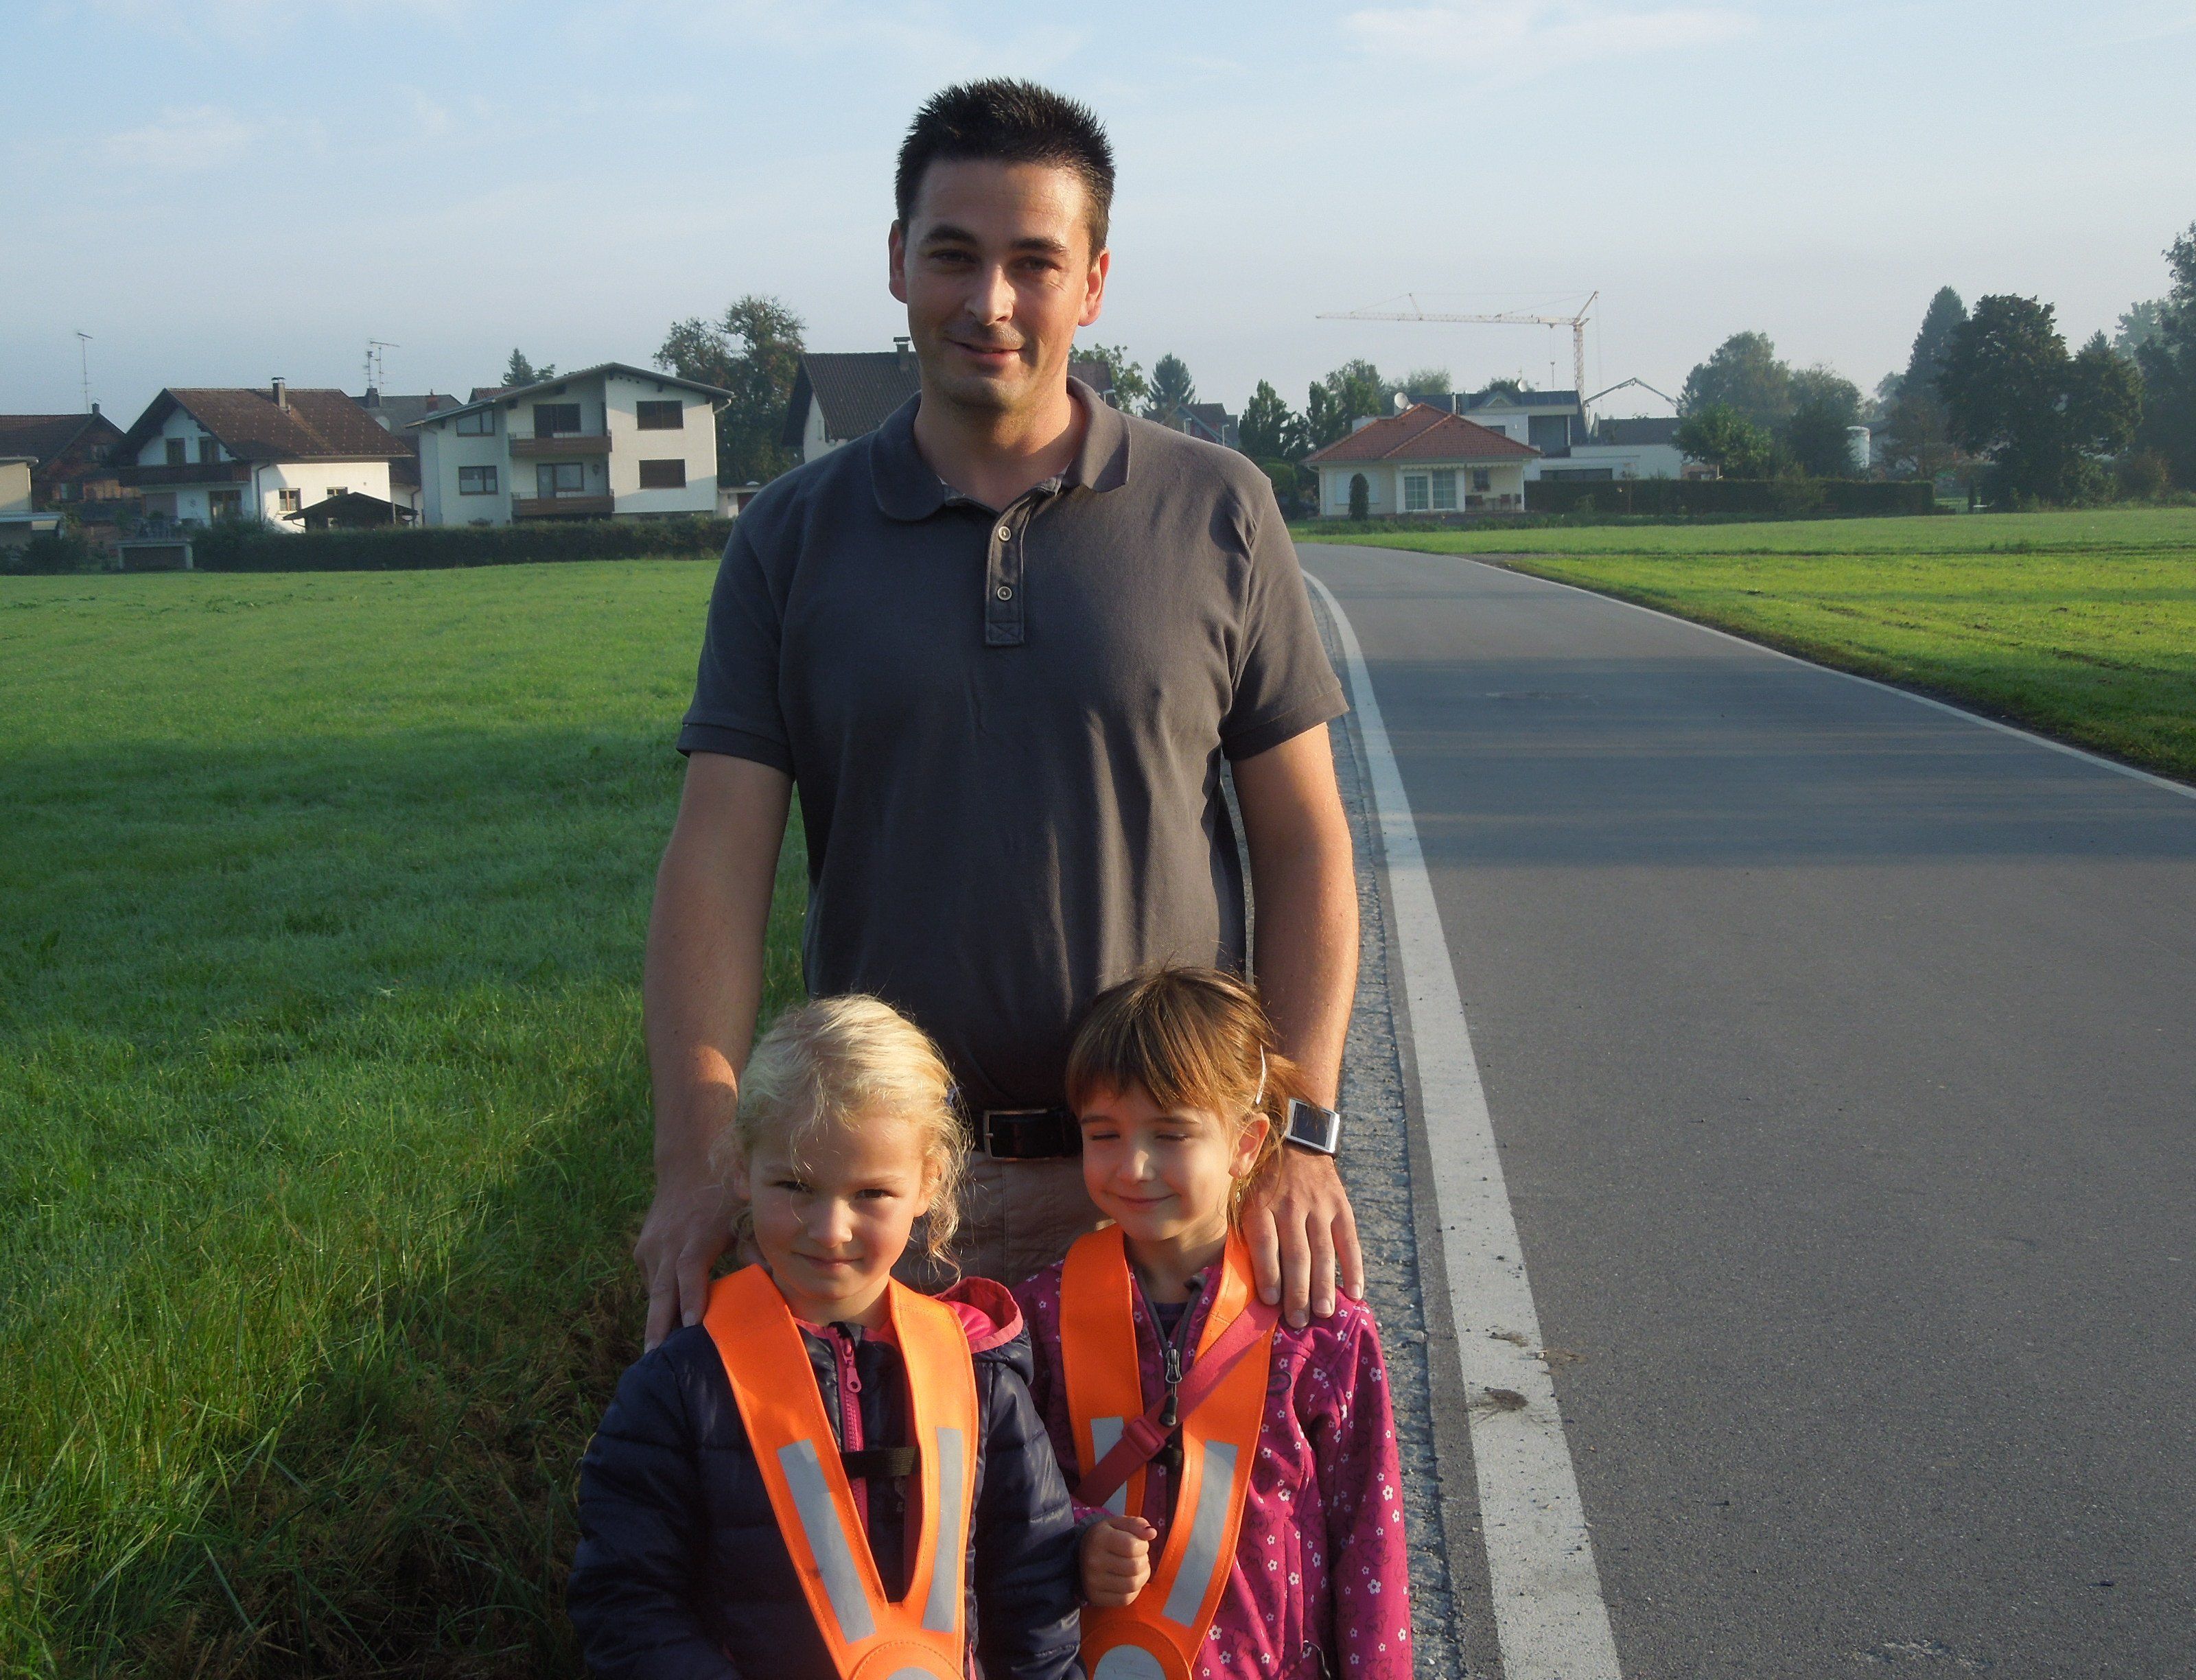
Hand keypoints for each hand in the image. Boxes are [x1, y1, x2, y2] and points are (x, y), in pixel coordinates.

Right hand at [635, 1171, 737, 1350]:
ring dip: (655, 1323)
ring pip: (652, 1293)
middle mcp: (669, 1245)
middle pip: (661, 1291)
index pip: (690, 1271)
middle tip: (656, 1360)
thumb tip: (773, 1280)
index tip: (691, 1326)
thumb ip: (755, 1248)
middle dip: (658, 1327)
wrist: (686, 1167)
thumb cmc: (726, 1196)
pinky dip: (657, 1305)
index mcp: (697, 1237)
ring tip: (656, 1360)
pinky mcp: (642, 1252)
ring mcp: (651, 1248)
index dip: (690, 1297)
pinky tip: (662, 1331)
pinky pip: (651, 1283)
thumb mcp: (744, 1215)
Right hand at [1081, 1515, 1155, 1606]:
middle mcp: (1094, 1561)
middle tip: (1138, 1557)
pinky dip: (1133, 1591)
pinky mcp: (1096, 1597)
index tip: (1139, 1544)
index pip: (1133, 1546)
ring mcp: (1093, 1582)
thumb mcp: (1118, 1524)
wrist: (1080, 1555)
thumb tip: (1152, 1533)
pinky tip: (1129, 1580)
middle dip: (1143, 1561)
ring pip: (1132, 1585)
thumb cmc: (1105, 1537)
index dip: (1143, 1546)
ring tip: (1136, 1569)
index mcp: (1099, 1538)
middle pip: (1135, 1567)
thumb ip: (1137, 1524)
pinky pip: (1126, 1599)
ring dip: (1141, 1577)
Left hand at [1243, 1146, 1362, 1327]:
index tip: (1270, 1301)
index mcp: (1261, 1204)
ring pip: (1323, 1251)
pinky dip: (1354, 1268)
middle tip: (1299, 1321)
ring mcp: (1319, 1206)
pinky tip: (1354, 1292)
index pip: (1265, 1242)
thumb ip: (1243, 1229)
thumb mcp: (1243, 1195)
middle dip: (1297, 1291)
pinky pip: (1349, 1241)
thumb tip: (1237, 1274)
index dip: (1268, 1272)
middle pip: (1295, 1253)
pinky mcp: (1341, 1207)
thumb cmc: (1263, 1180)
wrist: (1298, 1142)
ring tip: (1323, 1314)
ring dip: (1324, 1286)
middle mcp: (1291, 1206)